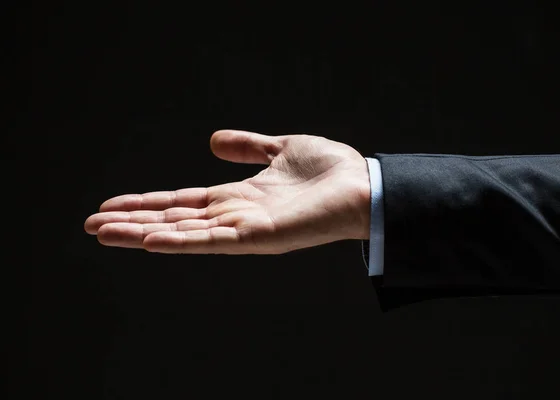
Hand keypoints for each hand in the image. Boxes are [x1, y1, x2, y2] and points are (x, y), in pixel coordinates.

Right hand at [84, 130, 370, 253]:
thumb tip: (213, 140)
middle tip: (92, 225)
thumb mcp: (281, 148)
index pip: (183, 201)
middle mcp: (235, 216)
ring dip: (142, 233)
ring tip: (104, 233)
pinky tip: (148, 240)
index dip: (147, 202)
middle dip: (133, 222)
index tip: (112, 205)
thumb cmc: (330, 170)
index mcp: (238, 197)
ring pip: (184, 232)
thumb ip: (249, 147)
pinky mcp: (259, 238)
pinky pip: (211, 241)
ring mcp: (244, 230)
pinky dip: (179, 241)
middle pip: (174, 218)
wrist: (362, 185)